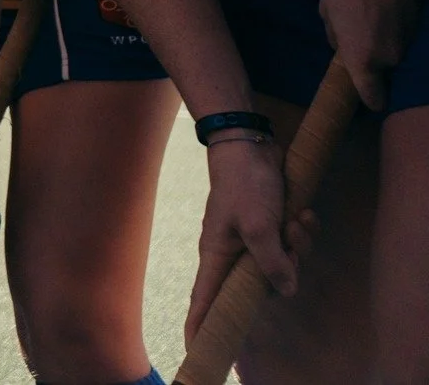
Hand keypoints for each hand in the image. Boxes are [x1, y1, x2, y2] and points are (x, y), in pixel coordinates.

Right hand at [185, 133, 308, 342]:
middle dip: (285, 268)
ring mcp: (251, 241)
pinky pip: (290, 245)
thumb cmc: (244, 185)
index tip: (195, 349)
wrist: (249, 146)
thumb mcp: (259, 225)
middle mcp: (232, 254)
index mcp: (218, 257)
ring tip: (296, 218)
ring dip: (297, 243)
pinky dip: (300, 231)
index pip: (204, 300)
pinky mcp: (269, 228)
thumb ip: (273, 262)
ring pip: (282, 264)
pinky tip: (302, 212)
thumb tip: (287, 290)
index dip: (199, 325)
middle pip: (261, 286)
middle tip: (289, 238)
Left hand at [319, 0, 427, 109]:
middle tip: (362, 36)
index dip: (370, 99)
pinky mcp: (419, 29)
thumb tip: (341, 47)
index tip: (365, 91)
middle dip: (374, 60)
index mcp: (363, 60)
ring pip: (395, 53)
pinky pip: (404, 38)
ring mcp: (408, 44)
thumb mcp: (327, 12)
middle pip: (384, 72)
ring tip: (374, 18)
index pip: (374, 100)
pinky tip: (388, 11)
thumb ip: (335, 37)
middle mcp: (390, 59)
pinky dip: (396, 30)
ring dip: (385, 42)